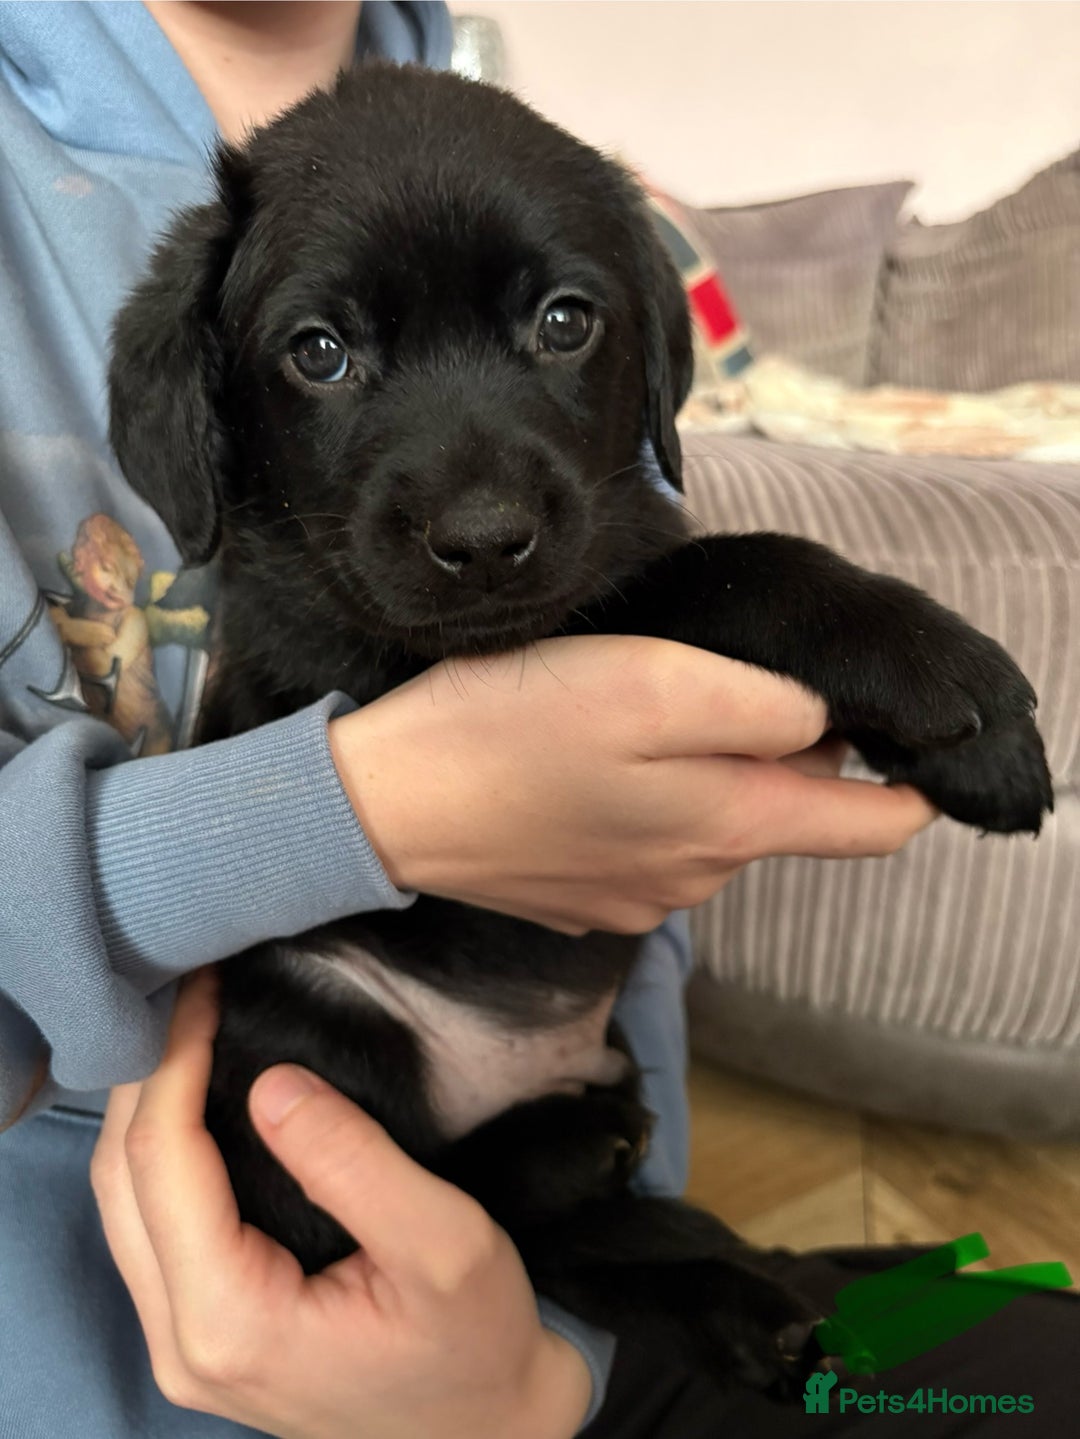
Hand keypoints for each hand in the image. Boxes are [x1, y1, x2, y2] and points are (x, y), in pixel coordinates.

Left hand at [91, 972, 591, 1438]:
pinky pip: (151, 1227)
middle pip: (120, 1181)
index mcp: (233, 1323)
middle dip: (148, 1074)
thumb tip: (270, 1083)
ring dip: (147, 1109)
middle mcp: (183, 1345)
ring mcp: (184, 1349)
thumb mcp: (443, 1242)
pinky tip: (198, 1099)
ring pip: (122, 1204)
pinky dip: (163, 1152)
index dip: (175, 1062)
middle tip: (194, 992)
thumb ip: (353, 1162)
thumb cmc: (477, 1340)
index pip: (162, 1164)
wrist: (487, 1430)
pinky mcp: (203, 1337)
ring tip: (191, 1028)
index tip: (206, 987)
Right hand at [329, 635, 936, 933]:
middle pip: (786, 813)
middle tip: (704, 683)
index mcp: (730, 824)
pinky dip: (645, 805)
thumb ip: (759, 705)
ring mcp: (638, 899)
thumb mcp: (647, 683)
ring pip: (715, 826)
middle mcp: (699, 879)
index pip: (874, 825)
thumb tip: (823, 726)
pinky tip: (584, 770)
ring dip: (702, 773)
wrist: (379, 808)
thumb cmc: (506, 731)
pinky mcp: (585, 898)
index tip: (885, 730)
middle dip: (776, 752)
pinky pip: (651, 846)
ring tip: (629, 719)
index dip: (903, 780)